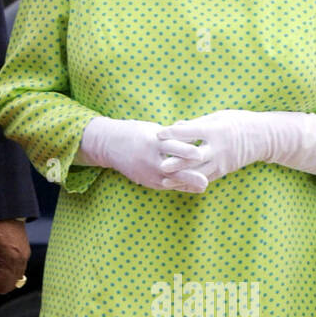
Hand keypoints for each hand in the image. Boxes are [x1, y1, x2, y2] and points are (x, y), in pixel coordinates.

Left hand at [0, 220, 30, 294]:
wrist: (6, 209)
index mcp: (10, 259)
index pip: (2, 286)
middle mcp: (21, 260)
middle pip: (10, 286)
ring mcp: (25, 257)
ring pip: (14, 280)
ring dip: (1, 278)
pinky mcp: (25, 253)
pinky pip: (17, 270)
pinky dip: (7, 272)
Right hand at [79, 115, 207, 192]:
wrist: (110, 145)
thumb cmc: (137, 132)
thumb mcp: (154, 130)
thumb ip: (174, 135)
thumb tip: (195, 133)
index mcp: (153, 141)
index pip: (172, 146)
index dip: (186, 151)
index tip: (201, 154)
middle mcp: (150, 158)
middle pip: (172, 168)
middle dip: (188, 175)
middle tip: (205, 180)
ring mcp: (147, 172)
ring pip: (170, 180)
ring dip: (187, 184)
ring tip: (203, 186)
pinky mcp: (146, 180)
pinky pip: (166, 185)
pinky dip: (179, 185)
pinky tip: (193, 187)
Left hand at [157, 108, 315, 185]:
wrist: (263, 138)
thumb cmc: (238, 122)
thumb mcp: (218, 116)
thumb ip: (196, 123)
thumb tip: (175, 126)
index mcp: (216, 130)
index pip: (191, 131)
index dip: (174, 133)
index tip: (159, 133)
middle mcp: (218, 148)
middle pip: (195, 157)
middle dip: (177, 162)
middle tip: (160, 165)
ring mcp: (222, 162)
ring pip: (199, 172)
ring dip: (181, 177)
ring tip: (164, 180)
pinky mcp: (223, 171)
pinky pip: (205, 179)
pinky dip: (191, 182)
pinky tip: (178, 185)